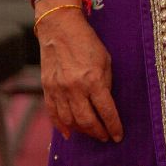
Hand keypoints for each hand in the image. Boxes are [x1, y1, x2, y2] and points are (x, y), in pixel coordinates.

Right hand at [35, 3, 122, 142]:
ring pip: (70, 121)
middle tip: (105, 137)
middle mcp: (74, 88)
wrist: (60, 28)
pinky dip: (61, 126)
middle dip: (98, 132)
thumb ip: (105, 84)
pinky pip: (53, 114)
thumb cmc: (87, 42)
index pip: (106, 111)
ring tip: (91, 133)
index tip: (118, 136)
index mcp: (93, 80)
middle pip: (87, 121)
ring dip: (82, 131)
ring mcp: (58, 90)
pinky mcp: (47, 88)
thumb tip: (104, 106)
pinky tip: (69, 133)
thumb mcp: (105, 60)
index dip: (114, 127)